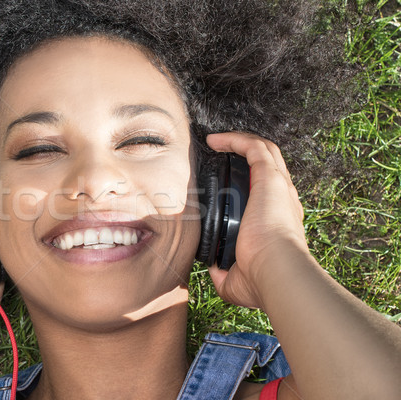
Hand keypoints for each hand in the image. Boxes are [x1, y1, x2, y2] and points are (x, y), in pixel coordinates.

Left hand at [205, 132, 307, 307]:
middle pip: (268, 165)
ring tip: (216, 141)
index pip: (266, 192)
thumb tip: (214, 270)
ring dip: (240, 142)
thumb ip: (225, 274)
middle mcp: (282, 200)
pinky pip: (255, 148)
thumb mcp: (236, 280)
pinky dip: (236, 140)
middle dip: (245, 154)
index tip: (226, 181)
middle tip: (221, 153)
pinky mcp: (270, 179)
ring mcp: (279, 187)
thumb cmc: (262, 280)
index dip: (249, 182)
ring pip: (265, 151)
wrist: (277, 273)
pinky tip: (215, 140)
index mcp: (278, 221)